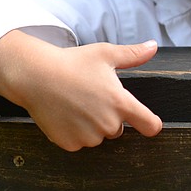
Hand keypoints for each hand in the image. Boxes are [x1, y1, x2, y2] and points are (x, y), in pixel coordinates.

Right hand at [0, 31, 162, 150]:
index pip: (149, 125)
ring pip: (98, 137)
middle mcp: (107, 124)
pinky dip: (74, 132)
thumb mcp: (105, 54)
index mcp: (120, 103)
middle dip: (109, 117)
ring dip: (91, 126)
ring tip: (76, 104)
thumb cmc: (73, 62)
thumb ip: (133, 54)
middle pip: (118, 129)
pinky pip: (79, 142)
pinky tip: (65, 114)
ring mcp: (88, 137)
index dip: (151, 124)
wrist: (36, 76)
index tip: (149, 123)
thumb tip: (153, 46)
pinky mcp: (70, 144)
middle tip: (91, 98)